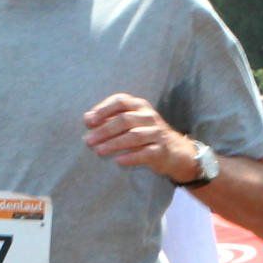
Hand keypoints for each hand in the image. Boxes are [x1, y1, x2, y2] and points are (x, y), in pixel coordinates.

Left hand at [83, 94, 197, 181]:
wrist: (175, 150)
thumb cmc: (145, 133)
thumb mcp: (130, 121)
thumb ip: (109, 118)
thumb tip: (87, 119)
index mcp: (139, 106)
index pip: (121, 101)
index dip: (103, 110)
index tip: (88, 121)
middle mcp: (149, 116)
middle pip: (124, 120)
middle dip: (104, 130)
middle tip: (88, 141)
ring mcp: (156, 133)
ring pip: (134, 136)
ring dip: (114, 144)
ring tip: (99, 151)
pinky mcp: (161, 150)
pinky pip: (145, 153)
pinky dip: (131, 157)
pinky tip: (118, 161)